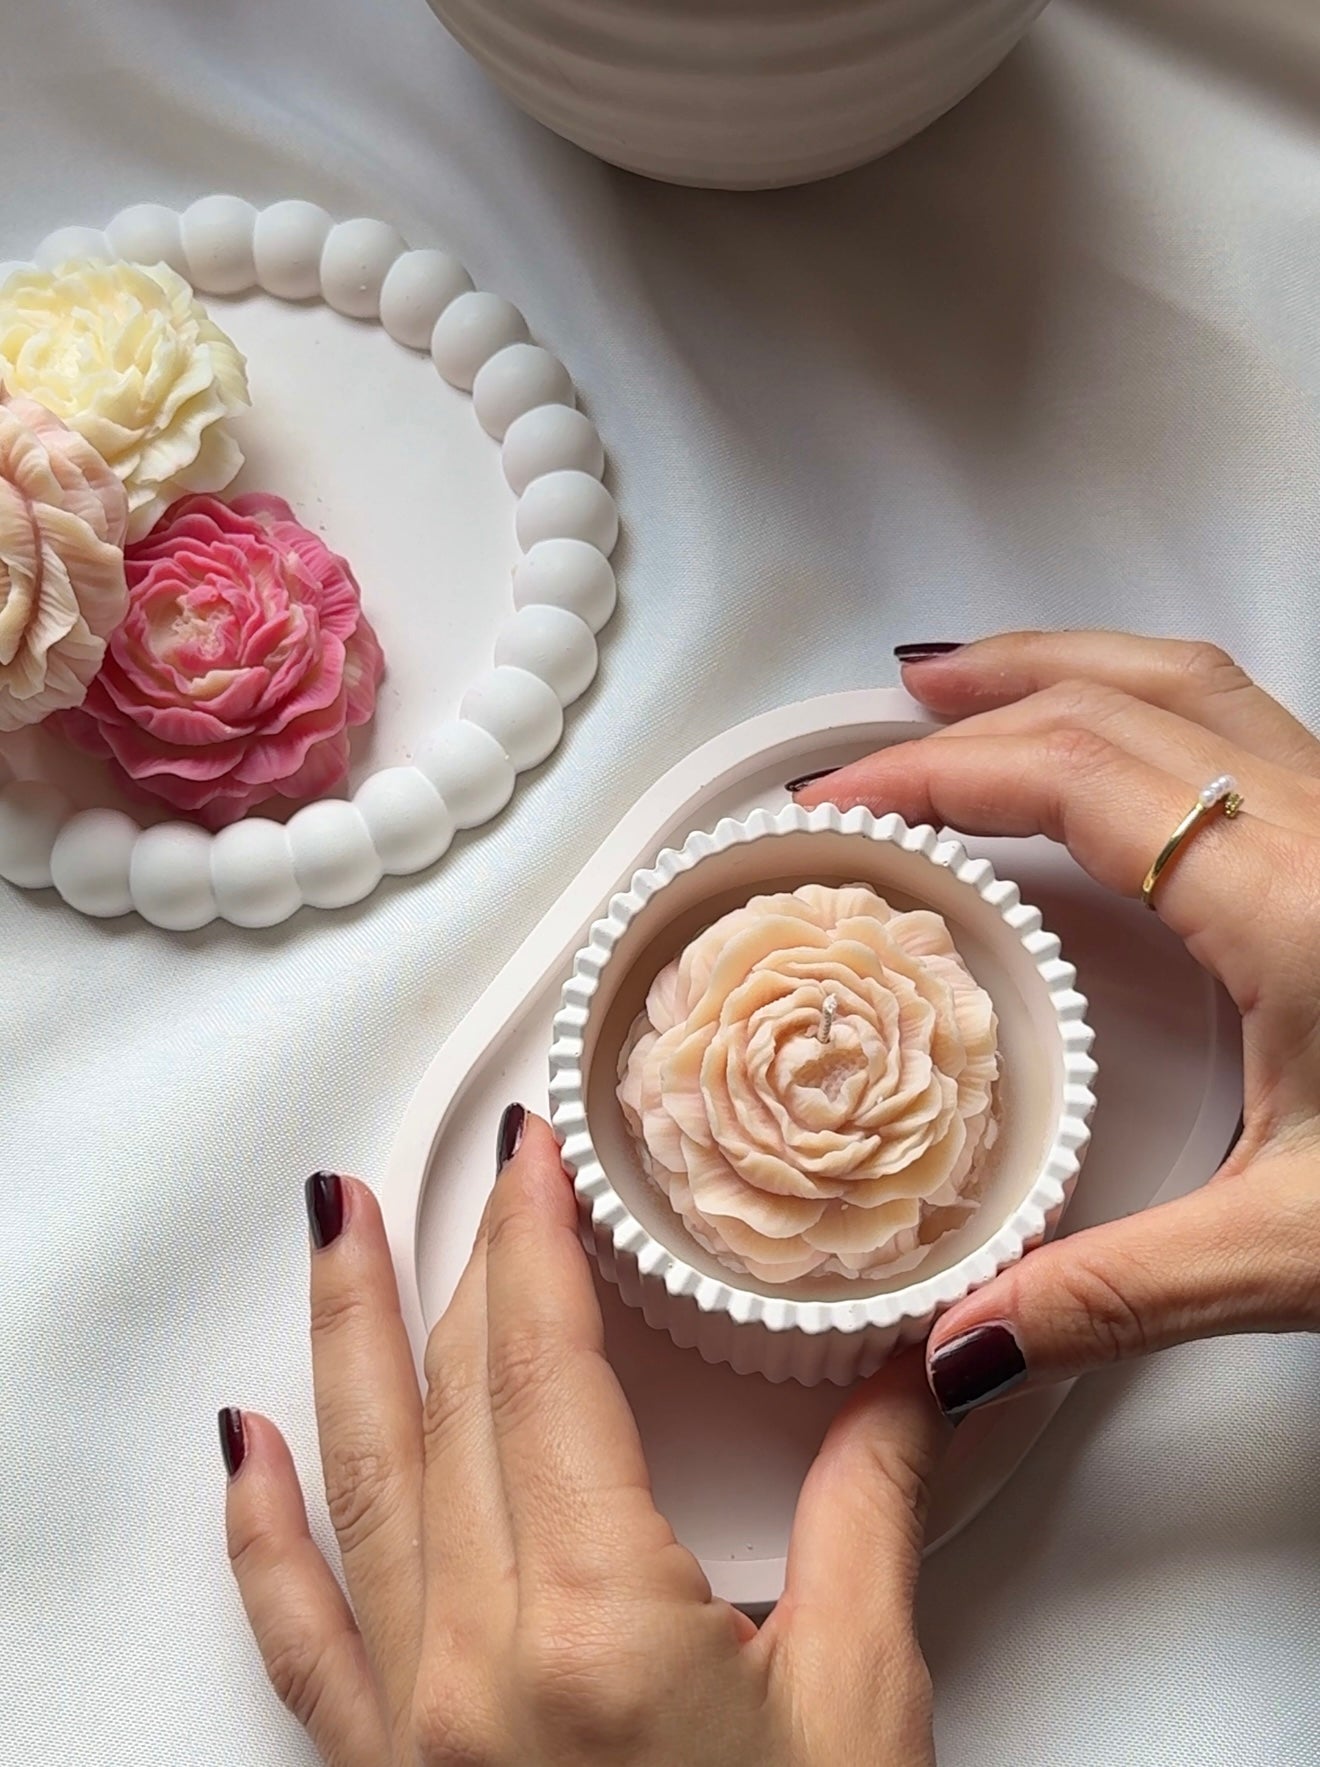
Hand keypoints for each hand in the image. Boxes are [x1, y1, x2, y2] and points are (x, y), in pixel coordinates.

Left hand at [221, 1113, 945, 1764]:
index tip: (535, 1156)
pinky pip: (296, 1631)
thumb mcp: (860, 1708)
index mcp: (595, 1633)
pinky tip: (246, 1447)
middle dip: (461, 1269)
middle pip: (453, 1407)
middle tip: (472, 1169)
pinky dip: (262, 1528)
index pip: (542, 1374)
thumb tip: (909, 1379)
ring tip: (334, 1227)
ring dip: (343, 1339)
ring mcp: (409, 1729)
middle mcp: (474, 1672)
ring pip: (358, 1481)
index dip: (536, 1246)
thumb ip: (869, 1514)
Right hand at [796, 631, 1319, 1418]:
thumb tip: (967, 1341)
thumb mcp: (1298, 1250)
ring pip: (1183, 683)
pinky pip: (1229, 721)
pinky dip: (1130, 704)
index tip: (842, 801)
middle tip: (875, 725)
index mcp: (1290, 899)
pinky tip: (1103, 754)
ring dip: (1058, 668)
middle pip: (1113, 695)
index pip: (1070, 775)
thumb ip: (1115, 1293)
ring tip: (964, 685)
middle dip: (976, 696)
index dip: (938, 773)